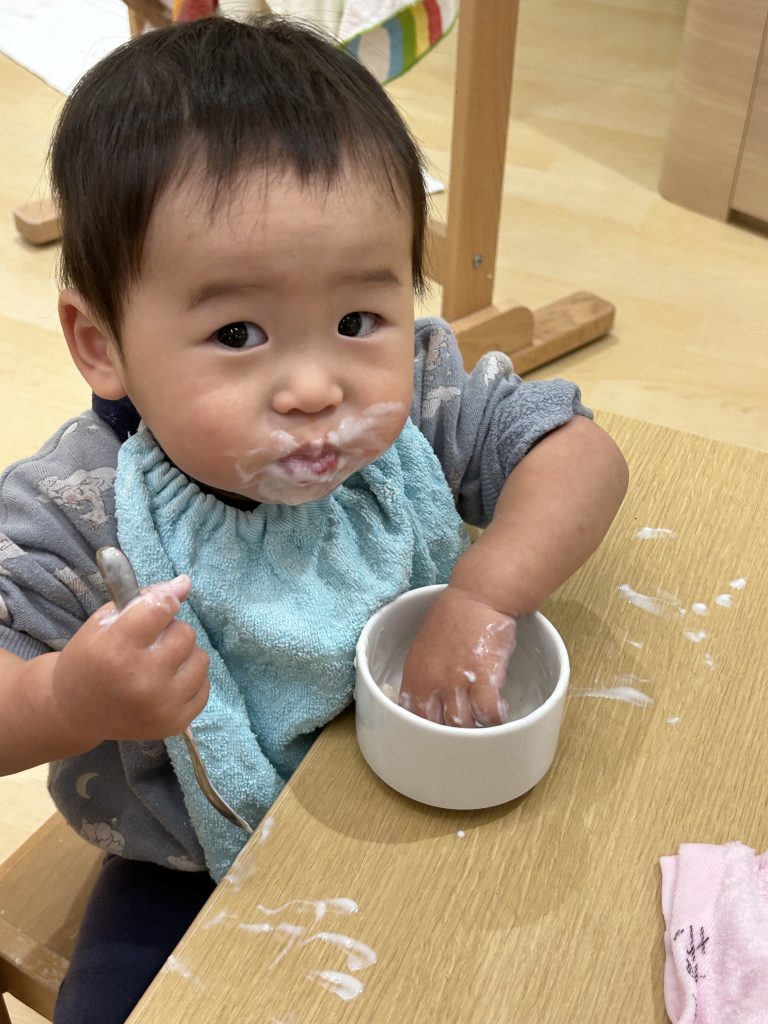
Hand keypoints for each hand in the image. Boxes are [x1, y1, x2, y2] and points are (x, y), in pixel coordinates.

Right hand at [51, 575, 209, 745]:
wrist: (76, 712)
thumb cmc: (91, 658)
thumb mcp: (105, 622)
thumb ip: (146, 599)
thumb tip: (185, 583)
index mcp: (117, 649)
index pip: (161, 608)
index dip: (164, 601)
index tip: (160, 605)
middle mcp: (142, 680)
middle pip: (185, 634)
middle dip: (171, 632)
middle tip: (150, 643)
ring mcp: (161, 705)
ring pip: (201, 658)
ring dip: (184, 655)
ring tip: (159, 663)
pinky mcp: (175, 724)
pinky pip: (205, 686)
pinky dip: (189, 680)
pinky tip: (165, 684)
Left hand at [399, 586, 516, 727]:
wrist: (478, 596)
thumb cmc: (453, 617)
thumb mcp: (425, 647)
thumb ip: (426, 675)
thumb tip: (433, 700)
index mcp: (415, 674)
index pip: (411, 715)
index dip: (424, 728)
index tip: (437, 732)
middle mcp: (432, 681)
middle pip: (435, 727)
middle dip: (448, 734)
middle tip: (462, 734)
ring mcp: (457, 681)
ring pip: (461, 725)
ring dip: (474, 728)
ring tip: (483, 722)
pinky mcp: (484, 677)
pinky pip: (488, 713)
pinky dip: (494, 718)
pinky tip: (500, 711)